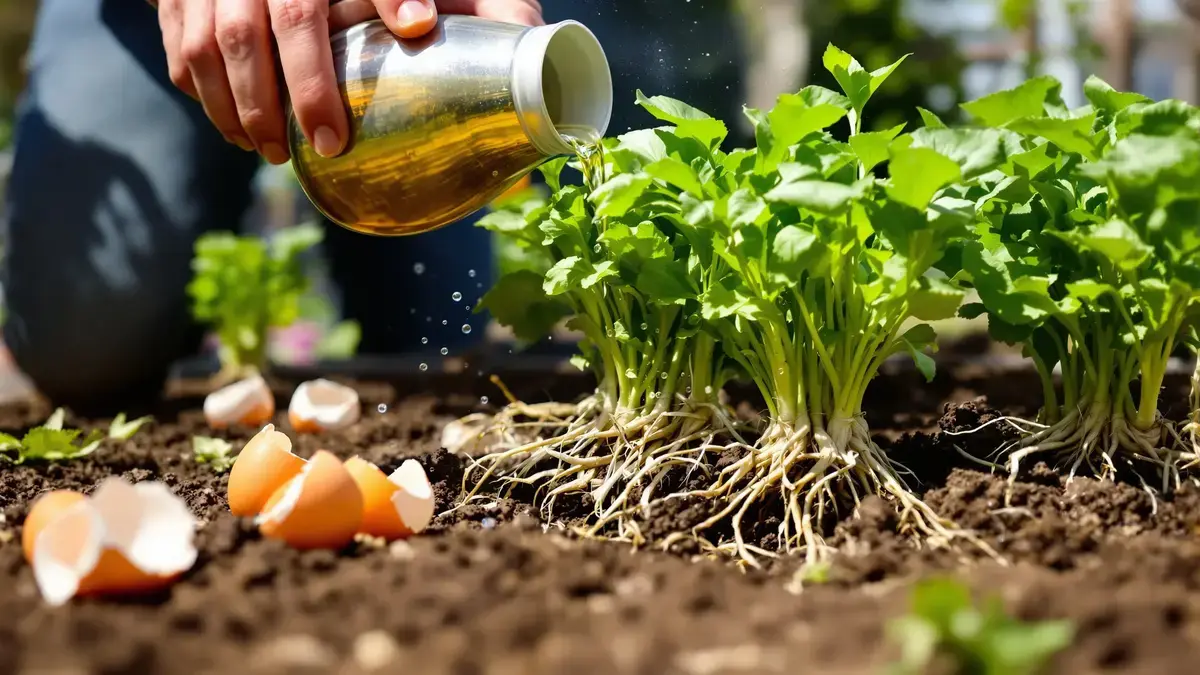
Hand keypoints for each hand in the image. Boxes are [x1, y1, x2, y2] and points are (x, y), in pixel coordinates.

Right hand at [157, 0, 544, 164]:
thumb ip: (492, 17)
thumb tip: (543, 96)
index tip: (421, 25)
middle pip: (280, 12)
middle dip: (303, 85)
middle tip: (327, 145)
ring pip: (218, 35)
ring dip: (241, 102)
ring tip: (271, 152)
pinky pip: (181, 42)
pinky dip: (200, 87)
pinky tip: (231, 127)